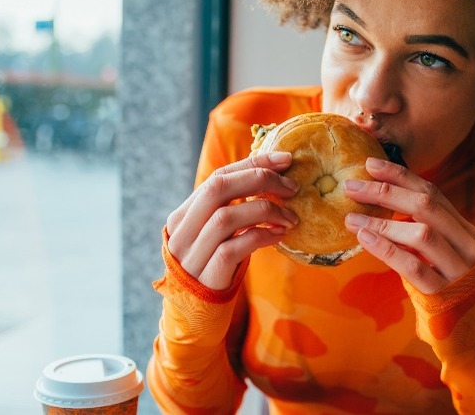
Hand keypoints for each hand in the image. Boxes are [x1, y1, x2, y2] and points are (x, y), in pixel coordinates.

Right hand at [166, 152, 299, 289]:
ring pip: (227, 217)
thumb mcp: (216, 236)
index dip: (253, 163)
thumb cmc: (214, 268)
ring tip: (292, 217)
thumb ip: (231, 209)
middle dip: (260, 180)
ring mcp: (192, 253)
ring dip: (266, 211)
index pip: (218, 177)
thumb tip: (272, 178)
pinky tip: (281, 235)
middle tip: (292, 186)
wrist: (196, 315)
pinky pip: (237, 246)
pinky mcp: (208, 275)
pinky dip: (263, 236)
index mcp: (182, 215)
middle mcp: (182, 231)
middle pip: (218, 188)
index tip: (285, 159)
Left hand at [343, 157, 474, 293]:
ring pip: (422, 234)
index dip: (400, 176)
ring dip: (382, 221)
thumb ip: (417, 229)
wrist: (466, 334)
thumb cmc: (441, 288)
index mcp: (464, 230)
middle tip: (352, 186)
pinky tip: (365, 238)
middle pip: (426, 206)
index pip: (432, 193)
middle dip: (387, 192)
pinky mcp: (444, 294)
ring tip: (351, 216)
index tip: (370, 164)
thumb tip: (376, 199)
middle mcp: (467, 245)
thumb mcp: (434, 254)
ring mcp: (458, 270)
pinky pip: (413, 266)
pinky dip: (387, 249)